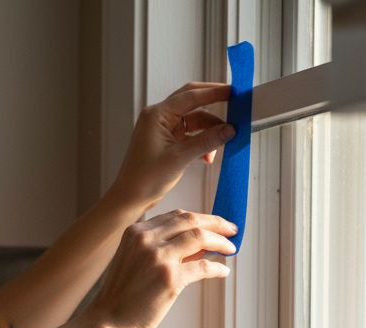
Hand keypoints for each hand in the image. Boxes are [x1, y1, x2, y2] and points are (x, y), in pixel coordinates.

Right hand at [84, 209, 236, 327]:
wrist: (108, 323)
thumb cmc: (121, 298)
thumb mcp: (134, 262)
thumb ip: (159, 248)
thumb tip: (198, 246)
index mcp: (135, 232)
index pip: (175, 216)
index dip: (199, 218)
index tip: (214, 224)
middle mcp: (146, 239)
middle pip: (190, 220)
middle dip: (216, 223)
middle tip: (231, 229)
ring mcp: (158, 257)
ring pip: (200, 237)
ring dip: (220, 242)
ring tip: (231, 248)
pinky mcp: (170, 278)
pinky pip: (203, 266)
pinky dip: (217, 268)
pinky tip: (223, 271)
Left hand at [111, 82, 235, 209]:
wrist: (131, 197)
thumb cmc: (145, 179)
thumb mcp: (180, 158)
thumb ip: (207, 141)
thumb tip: (229, 129)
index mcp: (157, 115)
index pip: (190, 96)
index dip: (214, 92)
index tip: (233, 91)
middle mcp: (159, 117)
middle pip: (192, 101)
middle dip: (213, 104)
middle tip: (234, 104)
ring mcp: (163, 128)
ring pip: (194, 119)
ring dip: (209, 130)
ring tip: (224, 140)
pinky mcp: (167, 140)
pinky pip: (190, 133)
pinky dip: (202, 141)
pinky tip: (208, 156)